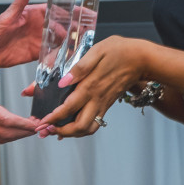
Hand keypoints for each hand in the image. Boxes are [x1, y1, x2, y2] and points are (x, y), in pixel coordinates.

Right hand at [0, 58, 45, 143]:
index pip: (7, 119)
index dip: (25, 125)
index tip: (37, 124)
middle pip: (8, 133)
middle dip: (26, 132)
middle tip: (41, 128)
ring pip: (1, 138)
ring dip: (17, 136)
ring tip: (29, 130)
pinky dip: (4, 137)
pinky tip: (9, 131)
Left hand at [39, 36, 153, 137]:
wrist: (143, 59)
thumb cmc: (119, 51)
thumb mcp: (97, 51)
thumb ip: (79, 68)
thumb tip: (62, 82)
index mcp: (91, 86)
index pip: (68, 108)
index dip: (53, 118)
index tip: (41, 122)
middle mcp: (97, 99)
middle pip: (79, 126)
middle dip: (60, 132)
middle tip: (44, 130)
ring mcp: (103, 104)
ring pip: (87, 129)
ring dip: (71, 133)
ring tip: (55, 130)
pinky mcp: (107, 104)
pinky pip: (94, 123)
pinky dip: (81, 129)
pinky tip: (71, 126)